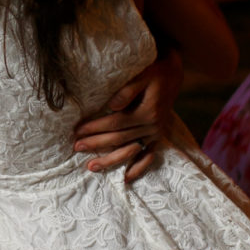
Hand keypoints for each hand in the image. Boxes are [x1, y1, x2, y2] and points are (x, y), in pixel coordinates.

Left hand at [73, 51, 182, 182]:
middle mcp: (153, 126)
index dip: (96, 127)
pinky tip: (125, 179)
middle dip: (96, 144)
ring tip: (91, 167)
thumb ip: (128, 91)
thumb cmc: (154, 71)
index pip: (116, 123)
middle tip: (76, 147)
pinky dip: (138, 168)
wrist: (173, 73)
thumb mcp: (143, 75)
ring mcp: (156, 134)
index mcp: (148, 112)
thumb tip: (112, 106)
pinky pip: (149, 157)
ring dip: (111, 160)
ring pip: (130, 151)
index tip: (78, 131)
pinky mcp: (158, 137)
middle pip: (119, 139)